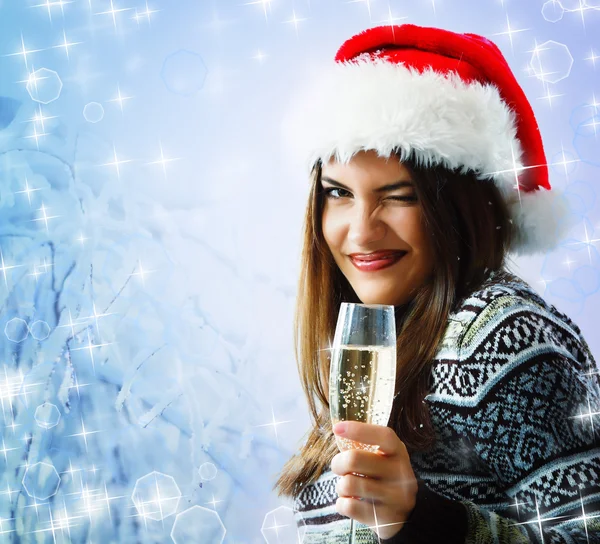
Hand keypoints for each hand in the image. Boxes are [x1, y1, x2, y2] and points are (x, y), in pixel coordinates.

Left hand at [331, 421, 417, 539]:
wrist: (406, 516)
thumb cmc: (385, 479)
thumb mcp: (384, 459)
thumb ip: (366, 446)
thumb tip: (338, 431)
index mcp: (398, 453)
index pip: (383, 436)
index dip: (359, 430)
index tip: (337, 428)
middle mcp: (400, 473)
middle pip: (355, 459)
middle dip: (338, 463)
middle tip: (339, 468)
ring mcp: (395, 498)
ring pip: (349, 484)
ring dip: (340, 486)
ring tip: (347, 488)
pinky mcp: (386, 518)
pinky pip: (349, 507)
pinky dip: (342, 504)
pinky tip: (350, 503)